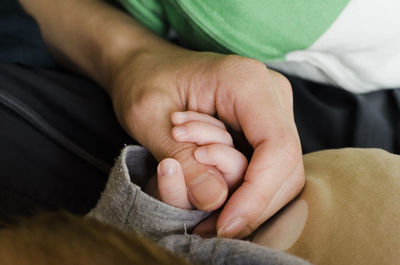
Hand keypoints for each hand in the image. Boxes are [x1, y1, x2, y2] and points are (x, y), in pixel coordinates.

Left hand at [110, 47, 304, 237]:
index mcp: (247, 82)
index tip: (225, 226)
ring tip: (204, 211)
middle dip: (253, 204)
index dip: (257, 195)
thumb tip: (215, 202)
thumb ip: (183, 160)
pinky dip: (243, 187)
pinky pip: (267, 167)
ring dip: (246, 197)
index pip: (277, 148)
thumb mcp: (149, 117)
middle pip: (287, 166)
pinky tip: (212, 191)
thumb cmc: (144, 81)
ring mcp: (271, 110)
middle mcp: (271, 94)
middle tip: (210, 228)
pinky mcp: (262, 125)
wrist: (146, 65)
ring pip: (281, 172)